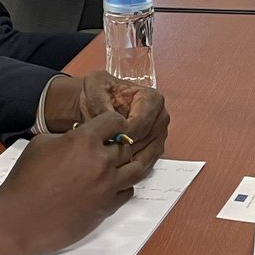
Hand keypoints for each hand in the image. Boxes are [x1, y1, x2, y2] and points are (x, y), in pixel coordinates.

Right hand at [0, 112, 158, 254]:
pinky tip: (111, 185)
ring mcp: (107, 186)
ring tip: (116, 166)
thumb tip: (80, 137)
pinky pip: (128, 192)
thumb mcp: (41, 143)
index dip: (113, 122)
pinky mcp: (107, 208)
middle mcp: (101, 161)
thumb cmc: (24, 180)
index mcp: (84, 140)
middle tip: (109, 148)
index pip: (114, 121)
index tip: (111, 126)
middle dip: (118, 145)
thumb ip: (67, 136)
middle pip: (126, 146)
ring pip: (135, 169)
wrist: (19, 219)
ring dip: (126, 165)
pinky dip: (123, 186)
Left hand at [45, 70, 169, 159]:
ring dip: (126, 160)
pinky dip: (130, 167)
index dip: (123, 134)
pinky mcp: (154, 149)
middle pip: (145, 140)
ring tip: (107, 158)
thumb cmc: (99, 93)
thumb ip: (100, 101)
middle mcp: (160, 117)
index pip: (141, 123)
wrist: (97, 103)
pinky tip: (114, 165)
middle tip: (105, 151)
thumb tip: (107, 118)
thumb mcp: (95, 87)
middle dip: (124, 147)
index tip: (107, 139)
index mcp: (152, 99)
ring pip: (146, 155)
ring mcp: (159, 135)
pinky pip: (145, 164)